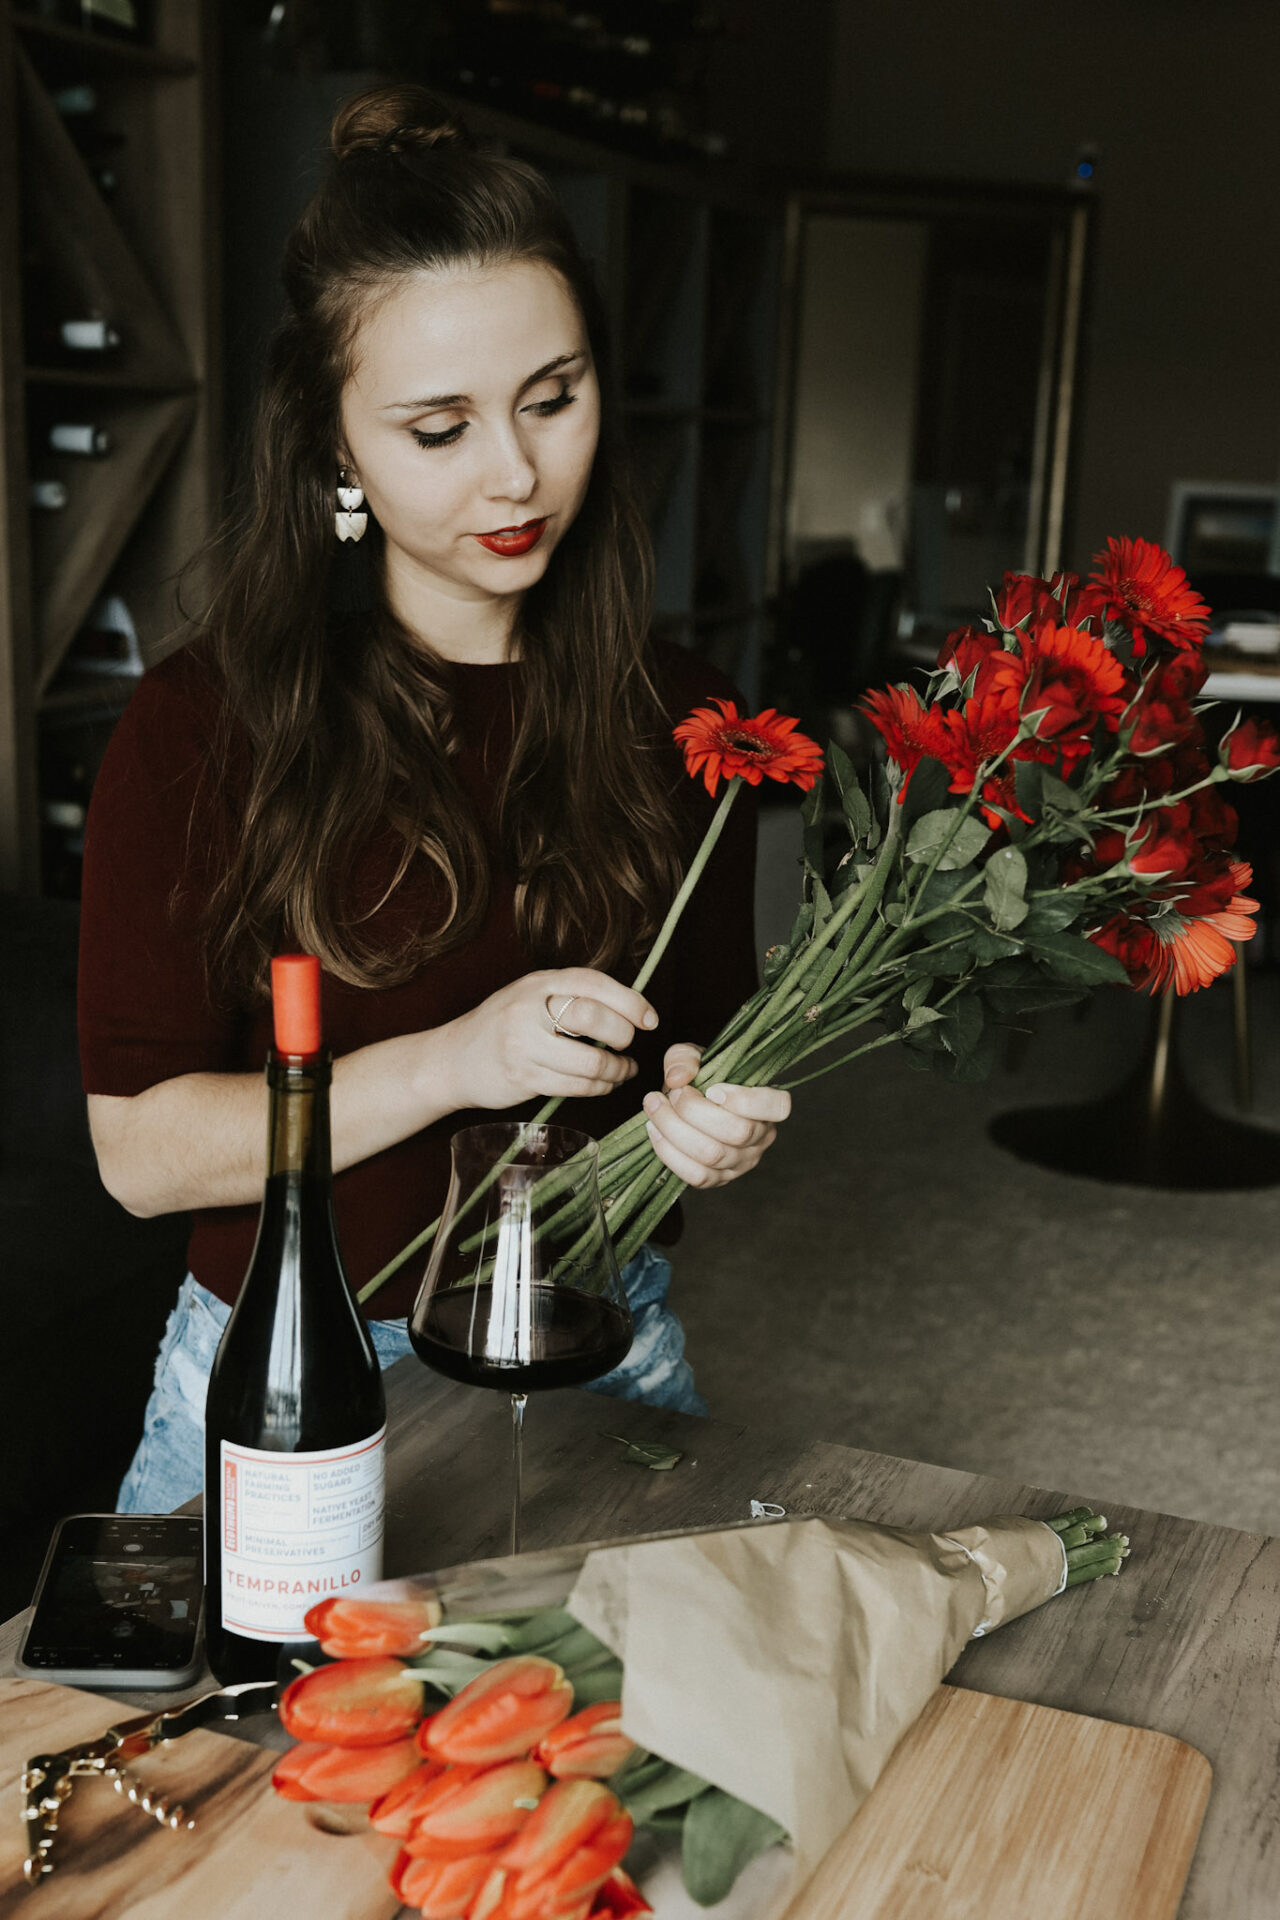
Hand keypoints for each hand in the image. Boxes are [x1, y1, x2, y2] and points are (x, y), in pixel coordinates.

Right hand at [444, 968, 658, 1109]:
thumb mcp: (529, 996)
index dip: (628, 1000)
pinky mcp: (523, 1077)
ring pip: (589, 1061)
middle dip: (622, 1034)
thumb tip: (628, 1008)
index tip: (649, 1018)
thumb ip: (569, 995)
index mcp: (537, 983)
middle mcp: (529, 1010)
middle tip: (629, 1044)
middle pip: (592, 1017)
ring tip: (623, 1070)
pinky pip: (575, 1086)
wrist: (451, 1059)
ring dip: (616, 1070)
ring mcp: (523, 1045)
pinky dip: (599, 1087)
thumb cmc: (501, 1026)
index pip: (592, 983)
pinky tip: (604, 1084)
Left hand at [641, 1042, 790, 1188]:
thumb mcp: (694, 1057)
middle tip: (673, 1093)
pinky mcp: (719, 1179)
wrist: (687, 1106)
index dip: (746, 1100)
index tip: (712, 1089)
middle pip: (737, 1132)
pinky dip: (669, 1152)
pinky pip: (696, 1175)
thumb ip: (685, 1058)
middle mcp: (762, 1137)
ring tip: (654, 1106)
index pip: (777, 1107)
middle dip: (695, 1110)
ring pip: (712, 1155)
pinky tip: (654, 1129)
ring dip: (675, 1129)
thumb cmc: (700, 1079)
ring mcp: (742, 1162)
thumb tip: (677, 1078)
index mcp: (769, 1104)